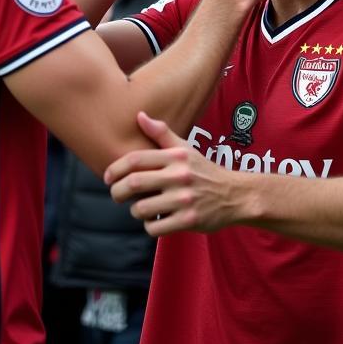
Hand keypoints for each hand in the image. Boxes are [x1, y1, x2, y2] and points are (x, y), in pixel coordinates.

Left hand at [105, 111, 240, 234]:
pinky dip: (149, 225)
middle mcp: (179, 176)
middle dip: (117, 192)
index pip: (135, 159)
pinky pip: (155, 227)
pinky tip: (155, 220)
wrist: (235, 195)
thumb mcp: (186, 149)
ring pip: (141, 209)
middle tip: (117, 195)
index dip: (114, 168)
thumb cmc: (204, 171)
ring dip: (135, 211)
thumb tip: (139, 116)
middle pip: (133, 183)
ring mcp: (184, 200)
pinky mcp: (189, 221)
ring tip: (140, 208)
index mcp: (176, 157)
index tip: (107, 177)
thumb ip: (162, 134)